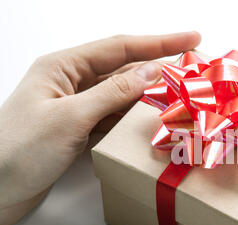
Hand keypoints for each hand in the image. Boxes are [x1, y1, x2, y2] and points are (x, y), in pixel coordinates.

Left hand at [0, 32, 200, 224]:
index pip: (120, 47)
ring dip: (149, 96)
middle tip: (193, 71)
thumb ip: (113, 94)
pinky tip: (151, 120)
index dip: (159, 42)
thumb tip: (151, 72)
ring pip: (121, 96)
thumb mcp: (71, 117)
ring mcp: (75, 107)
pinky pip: (113, 117)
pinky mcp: (78, 130)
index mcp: (64, 67)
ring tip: (180, 97)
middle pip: (124, 69)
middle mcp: (71, 83)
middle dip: (159, 68)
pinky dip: (133, 118)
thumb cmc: (20, 149)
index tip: (191, 38)